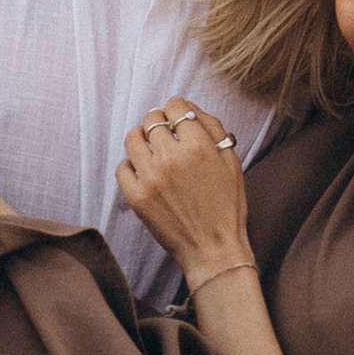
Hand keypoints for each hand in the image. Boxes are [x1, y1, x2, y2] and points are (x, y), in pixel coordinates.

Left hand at [115, 98, 250, 286]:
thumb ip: (213, 128)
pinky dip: (131, 165)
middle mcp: (171, 158)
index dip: (178, 109)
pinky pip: (122, 166)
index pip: (175, 106)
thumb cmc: (226, 206)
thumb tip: (189, 108)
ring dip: (142, 138)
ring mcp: (150, 177)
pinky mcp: (136, 196)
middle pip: (152, 118)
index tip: (178, 119)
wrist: (213, 248)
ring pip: (133, 138)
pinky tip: (145, 171)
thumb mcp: (231, 162)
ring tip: (152, 149)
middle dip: (160, 121)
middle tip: (166, 134)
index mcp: (198, 146)